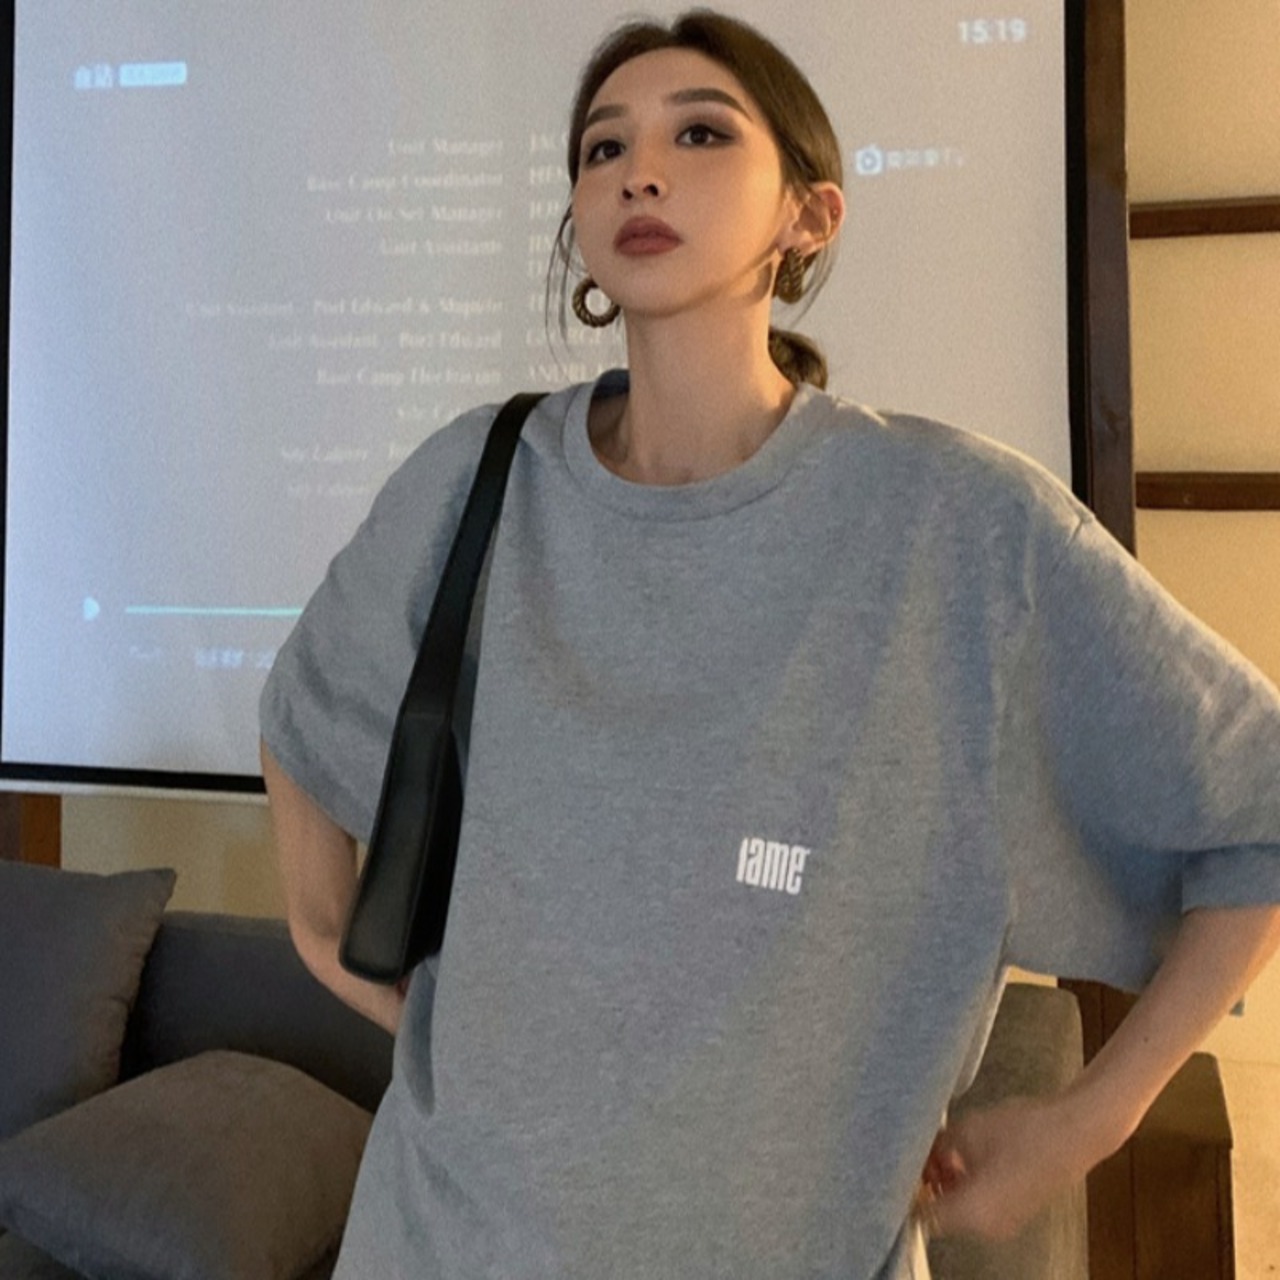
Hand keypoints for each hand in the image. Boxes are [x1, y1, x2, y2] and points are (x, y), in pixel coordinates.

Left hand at [917, 1093, 1111, 1242]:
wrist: (1075, 1131)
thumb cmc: (1020, 1130)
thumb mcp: (967, 1131)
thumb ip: (936, 1149)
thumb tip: (917, 1156)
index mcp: (972, 1214)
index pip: (923, 1216)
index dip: (905, 1193)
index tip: (895, 1168)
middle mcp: (987, 1229)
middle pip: (941, 1215)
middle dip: (925, 1186)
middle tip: (919, 1152)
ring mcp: (1004, 1224)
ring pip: (960, 1211)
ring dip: (945, 1185)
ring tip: (941, 1148)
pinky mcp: (1016, 1212)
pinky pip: (979, 1207)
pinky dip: (965, 1187)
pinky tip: (963, 1155)